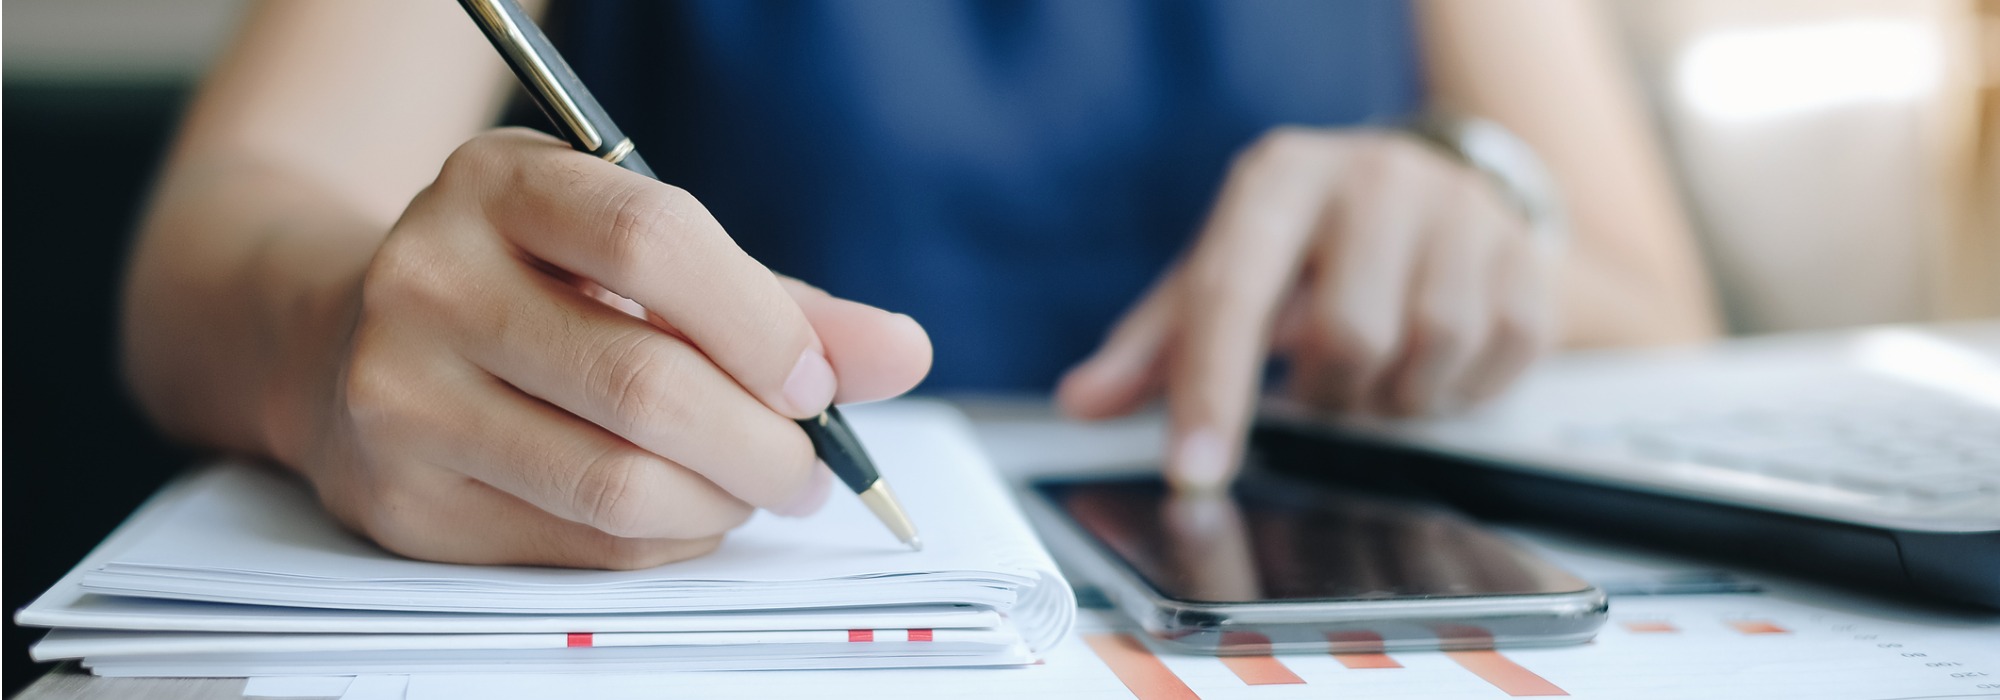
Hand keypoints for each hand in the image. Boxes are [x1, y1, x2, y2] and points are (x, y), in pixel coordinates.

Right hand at [268, 129, 931, 568]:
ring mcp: (401, 394)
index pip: (651, 243)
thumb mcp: (634, 253)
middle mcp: (430, 278)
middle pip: (645, 383)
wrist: (341, 336)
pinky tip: (683, 508)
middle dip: (765, 444)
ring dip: (723, 503)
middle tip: (809, 466)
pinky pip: (584, 544)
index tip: (818, 381)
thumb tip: (899, 353)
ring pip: (617, 482)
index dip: (761, 325)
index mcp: (498, 184)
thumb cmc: (524, 284)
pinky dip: (667, 538)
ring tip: (754, 486)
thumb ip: (771, 302)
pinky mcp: (406, 499)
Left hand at [1057, 127, 1553, 488]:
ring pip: (1426, 355)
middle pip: (1348, 338)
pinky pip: (1495, 357)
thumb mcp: (1222, 274)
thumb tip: (1083, 402)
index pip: (1234, 294)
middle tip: (1323, 385)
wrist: (1432, 188)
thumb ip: (1152, 346)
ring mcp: (1459, 210)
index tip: (1195, 475)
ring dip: (1392, 395)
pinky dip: (1456, 386)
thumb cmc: (1306, 244)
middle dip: (1329, 394)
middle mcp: (1372, 177)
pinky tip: (1432, 359)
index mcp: (1280, 178)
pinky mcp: (1525, 253)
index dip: (1212, 394)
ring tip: (1375, 367)